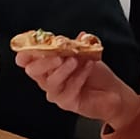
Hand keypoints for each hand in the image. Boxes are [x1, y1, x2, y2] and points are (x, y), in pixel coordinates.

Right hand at [15, 51, 139, 129]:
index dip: (27, 50)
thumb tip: (79, 36)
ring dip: (63, 69)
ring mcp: (55, 92)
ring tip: (75, 60)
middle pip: (32, 70)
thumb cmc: (96, 74)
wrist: (113, 92)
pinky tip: (87, 67)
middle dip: (43, 61)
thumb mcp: (85, 55)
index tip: (37, 42)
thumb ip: (77, 46)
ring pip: (50, 82)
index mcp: (47, 65)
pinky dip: (78, 77)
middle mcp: (47, 79)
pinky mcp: (66, 103)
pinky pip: (68, 90)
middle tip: (57, 55)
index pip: (26, 59)